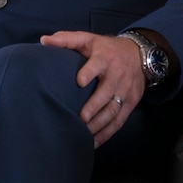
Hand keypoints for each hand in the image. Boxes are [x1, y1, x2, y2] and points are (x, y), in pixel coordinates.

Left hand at [39, 31, 146, 146]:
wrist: (139, 55)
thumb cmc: (106, 48)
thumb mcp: (88, 39)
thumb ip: (66, 40)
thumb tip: (43, 41)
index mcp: (105, 58)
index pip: (98, 64)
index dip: (89, 72)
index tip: (79, 81)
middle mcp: (117, 75)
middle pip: (107, 91)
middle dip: (95, 105)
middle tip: (82, 117)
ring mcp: (125, 91)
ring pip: (114, 109)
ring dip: (99, 123)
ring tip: (84, 133)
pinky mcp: (130, 103)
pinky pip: (119, 121)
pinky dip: (107, 134)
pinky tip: (93, 143)